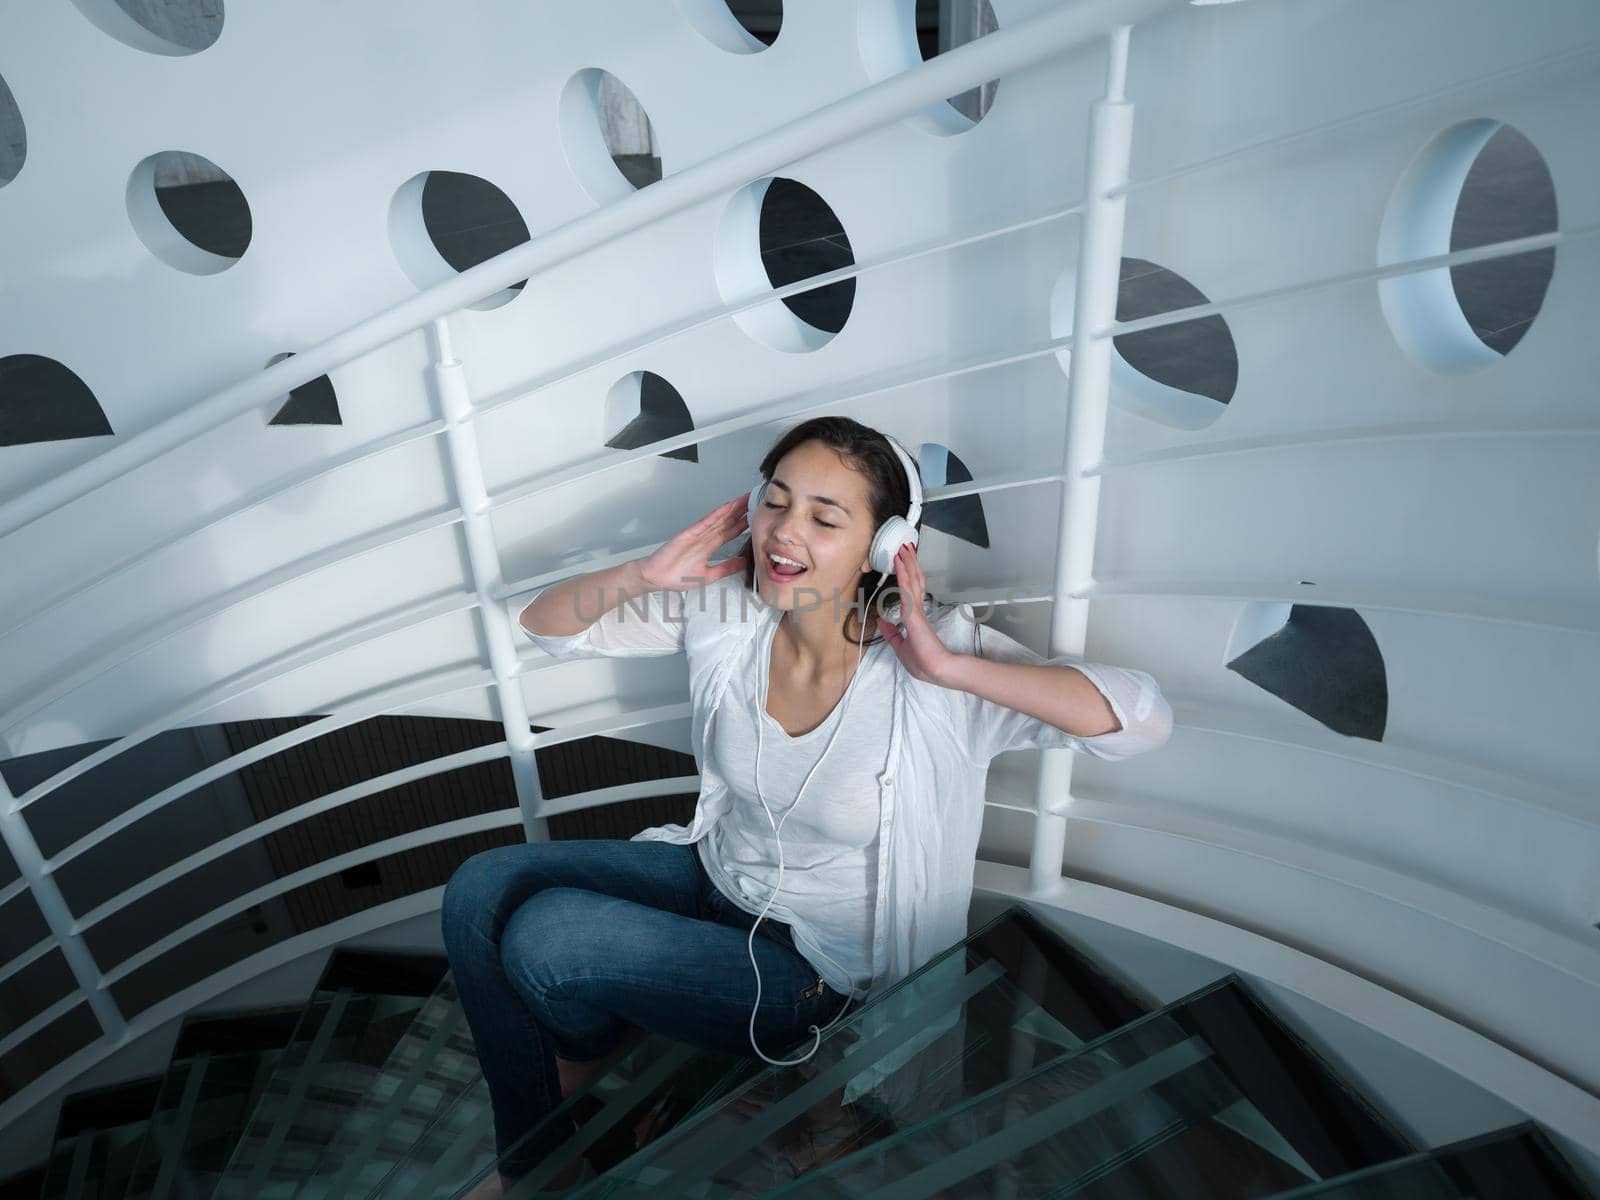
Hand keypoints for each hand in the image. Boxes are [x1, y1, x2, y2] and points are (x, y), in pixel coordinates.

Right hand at [636, 493, 750, 590]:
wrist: (656, 578)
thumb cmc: (677, 577)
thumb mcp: (709, 575)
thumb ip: (726, 568)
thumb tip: (743, 562)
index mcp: (710, 547)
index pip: (731, 532)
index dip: (744, 523)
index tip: (757, 516)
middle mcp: (706, 538)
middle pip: (727, 521)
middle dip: (742, 511)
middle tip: (756, 500)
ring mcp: (698, 534)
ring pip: (719, 518)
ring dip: (733, 508)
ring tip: (746, 498)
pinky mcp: (689, 534)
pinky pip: (705, 522)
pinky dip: (717, 514)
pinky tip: (728, 506)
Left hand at [878, 543, 958, 685]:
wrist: (935, 668)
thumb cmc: (923, 661)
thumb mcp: (900, 647)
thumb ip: (892, 634)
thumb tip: (882, 622)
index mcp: (915, 616)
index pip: (912, 589)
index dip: (909, 574)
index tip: (905, 561)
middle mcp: (916, 608)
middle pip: (914, 579)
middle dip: (910, 562)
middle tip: (906, 546)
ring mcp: (915, 608)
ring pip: (911, 579)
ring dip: (907, 561)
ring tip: (904, 546)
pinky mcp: (913, 611)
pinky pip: (906, 588)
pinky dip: (902, 572)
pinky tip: (899, 561)